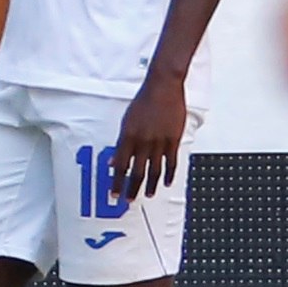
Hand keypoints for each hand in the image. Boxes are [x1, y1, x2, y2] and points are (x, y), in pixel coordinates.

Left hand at [111, 67, 187, 199]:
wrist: (163, 86)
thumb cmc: (144, 101)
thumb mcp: (127, 121)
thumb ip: (121, 144)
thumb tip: (114, 161)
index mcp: (128, 136)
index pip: (120, 166)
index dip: (117, 182)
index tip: (114, 193)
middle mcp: (143, 141)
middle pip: (136, 172)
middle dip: (131, 189)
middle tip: (128, 200)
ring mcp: (159, 142)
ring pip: (154, 170)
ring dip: (150, 185)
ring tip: (147, 195)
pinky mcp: (173, 140)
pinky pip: (171, 162)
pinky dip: (169, 174)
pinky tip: (167, 182)